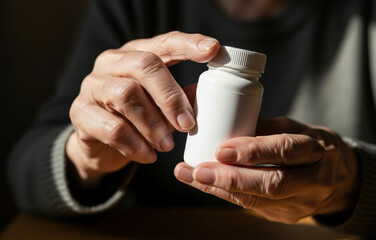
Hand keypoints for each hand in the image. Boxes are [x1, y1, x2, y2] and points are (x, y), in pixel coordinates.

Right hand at [67, 31, 219, 187]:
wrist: (98, 146)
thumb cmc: (136, 119)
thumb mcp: (161, 106)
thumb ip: (180, 98)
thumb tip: (202, 95)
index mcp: (135, 55)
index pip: (163, 43)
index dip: (188, 44)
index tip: (213, 50)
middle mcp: (111, 64)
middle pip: (144, 65)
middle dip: (171, 96)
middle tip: (188, 124)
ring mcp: (92, 86)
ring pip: (126, 95)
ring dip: (153, 124)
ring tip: (167, 145)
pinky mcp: (81, 114)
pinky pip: (112, 128)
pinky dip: (135, 145)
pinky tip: (148, 156)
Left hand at [174, 117, 358, 222]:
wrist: (338, 178)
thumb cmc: (310, 145)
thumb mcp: (294, 128)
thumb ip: (263, 128)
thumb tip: (222, 120)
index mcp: (319, 151)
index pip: (285, 151)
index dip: (253, 151)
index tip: (221, 149)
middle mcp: (314, 181)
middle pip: (270, 184)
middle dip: (230, 178)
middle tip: (198, 170)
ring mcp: (301, 203)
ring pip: (257, 201)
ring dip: (220, 189)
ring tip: (192, 177)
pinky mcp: (286, 215)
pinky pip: (252, 207)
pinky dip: (226, 195)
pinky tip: (204, 184)